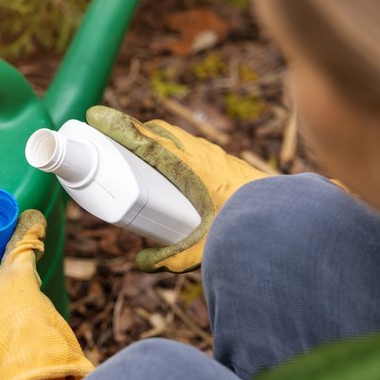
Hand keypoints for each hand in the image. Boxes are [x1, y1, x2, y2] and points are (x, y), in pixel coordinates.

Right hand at [86, 105, 267, 272]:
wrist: (284, 215)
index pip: (145, 140)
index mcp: (186, 167)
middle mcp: (197, 153)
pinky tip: (169, 167)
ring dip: (153, 139)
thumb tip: (141, 263)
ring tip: (134, 153)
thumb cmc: (243, 227)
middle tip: (108, 138)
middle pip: (157, 132)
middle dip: (132, 131)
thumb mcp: (201, 248)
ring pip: (174, 137)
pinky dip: (172, 148)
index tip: (96, 116)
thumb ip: (169, 257)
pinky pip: (188, 146)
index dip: (118, 127)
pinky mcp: (220, 159)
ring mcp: (211, 153)